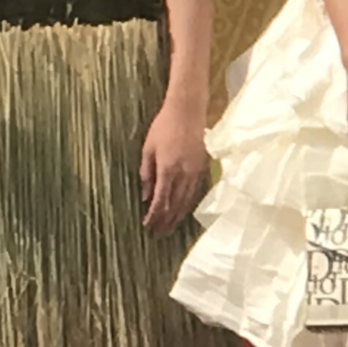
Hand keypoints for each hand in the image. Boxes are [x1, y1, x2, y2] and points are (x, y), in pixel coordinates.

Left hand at [139, 101, 208, 233]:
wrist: (188, 111)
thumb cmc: (163, 127)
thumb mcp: (147, 149)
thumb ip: (146, 174)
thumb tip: (144, 196)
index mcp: (167, 169)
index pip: (161, 200)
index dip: (154, 216)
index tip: (147, 227)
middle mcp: (184, 174)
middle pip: (175, 205)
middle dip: (166, 221)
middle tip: (158, 235)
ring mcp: (195, 171)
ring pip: (187, 200)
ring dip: (178, 216)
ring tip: (170, 228)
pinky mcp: (202, 167)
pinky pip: (194, 191)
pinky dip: (187, 204)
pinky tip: (182, 210)